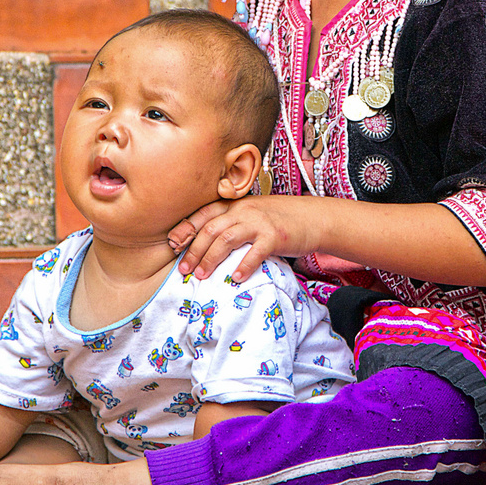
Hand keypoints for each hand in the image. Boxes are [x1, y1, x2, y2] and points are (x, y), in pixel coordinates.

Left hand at [168, 196, 312, 281]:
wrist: (313, 217)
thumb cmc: (279, 219)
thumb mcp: (252, 215)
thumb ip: (231, 224)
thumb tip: (205, 245)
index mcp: (235, 205)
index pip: (204, 214)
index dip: (186, 229)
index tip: (172, 245)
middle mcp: (244, 210)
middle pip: (210, 229)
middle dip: (194, 250)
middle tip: (184, 270)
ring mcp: (259, 222)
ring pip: (226, 238)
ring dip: (211, 258)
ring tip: (202, 276)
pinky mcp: (275, 235)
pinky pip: (255, 251)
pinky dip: (243, 265)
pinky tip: (235, 278)